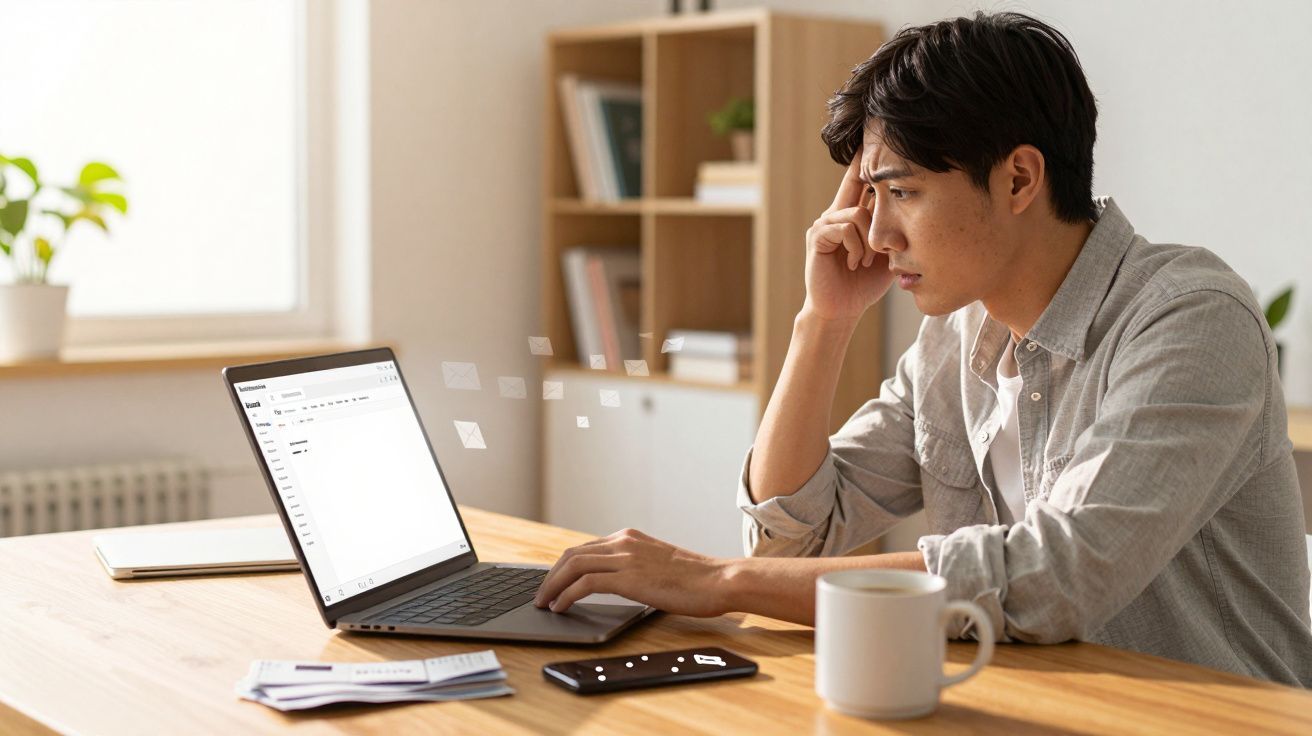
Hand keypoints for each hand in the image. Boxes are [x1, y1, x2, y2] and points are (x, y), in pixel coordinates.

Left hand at [533, 528, 730, 616]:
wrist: (719, 580)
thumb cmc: (696, 580)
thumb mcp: (658, 566)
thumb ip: (635, 567)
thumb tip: (616, 582)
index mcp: (630, 537)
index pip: (585, 548)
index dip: (564, 567)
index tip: (553, 583)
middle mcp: (623, 542)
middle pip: (572, 554)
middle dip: (551, 575)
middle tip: (541, 594)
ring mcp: (625, 557)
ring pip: (573, 565)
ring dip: (553, 585)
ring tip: (545, 603)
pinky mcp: (629, 577)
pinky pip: (585, 583)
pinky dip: (567, 595)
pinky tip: (562, 607)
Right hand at [803, 147, 893, 320]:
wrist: (841, 310)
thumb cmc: (865, 285)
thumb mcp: (887, 254)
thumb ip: (894, 233)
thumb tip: (917, 210)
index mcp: (852, 216)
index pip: (861, 181)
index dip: (868, 159)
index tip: (876, 135)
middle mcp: (835, 214)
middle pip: (856, 182)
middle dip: (868, 169)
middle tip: (877, 161)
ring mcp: (824, 224)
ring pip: (857, 213)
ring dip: (868, 240)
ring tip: (866, 262)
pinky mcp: (817, 237)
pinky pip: (844, 228)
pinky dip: (857, 248)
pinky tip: (856, 264)